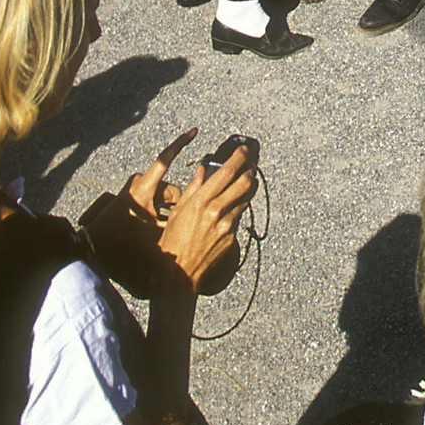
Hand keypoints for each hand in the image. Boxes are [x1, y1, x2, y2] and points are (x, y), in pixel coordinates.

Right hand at [130, 132, 255, 294]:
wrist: (179, 273)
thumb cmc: (173, 241)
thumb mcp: (177, 211)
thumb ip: (193, 188)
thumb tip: (203, 170)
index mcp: (199, 202)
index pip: (225, 173)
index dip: (238, 158)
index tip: (243, 151)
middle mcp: (215, 212)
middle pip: (244, 182)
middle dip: (250, 170)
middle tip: (250, 163)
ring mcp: (226, 225)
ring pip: (247, 198)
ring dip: (250, 186)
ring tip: (248, 179)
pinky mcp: (232, 237)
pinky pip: (240, 215)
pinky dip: (241, 205)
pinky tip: (237, 201)